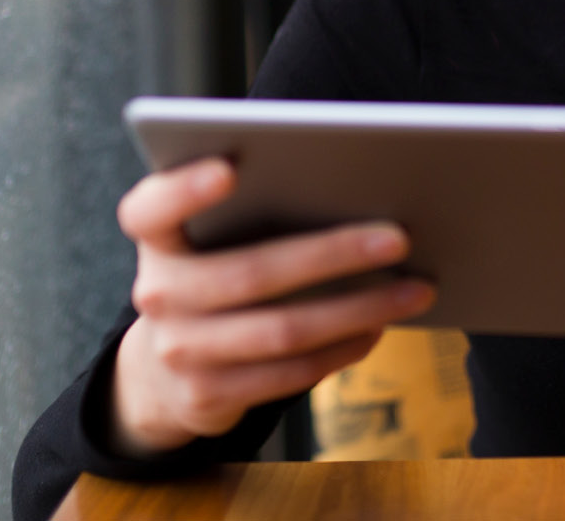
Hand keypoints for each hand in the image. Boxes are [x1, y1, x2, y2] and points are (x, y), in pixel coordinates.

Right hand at [109, 158, 436, 456]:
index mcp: (156, 239)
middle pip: (252, 273)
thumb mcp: (211, 238)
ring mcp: (178, 351)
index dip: (184, 189)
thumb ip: (254, 207)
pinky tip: (377, 328)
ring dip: (359, 310)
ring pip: (283, 331)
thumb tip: (354, 187)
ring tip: (414, 290)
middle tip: (400, 238)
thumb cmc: (214, 271)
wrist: (164, 369)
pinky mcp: (207, 396)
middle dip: (334, 255)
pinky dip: (342, 349)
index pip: (150, 210)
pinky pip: (289, 373)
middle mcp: (158, 295)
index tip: (230, 168)